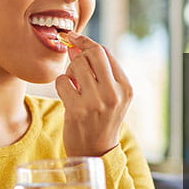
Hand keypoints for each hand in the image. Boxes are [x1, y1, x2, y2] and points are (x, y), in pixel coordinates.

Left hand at [55, 31, 132, 156]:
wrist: (95, 151)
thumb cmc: (101, 119)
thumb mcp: (111, 95)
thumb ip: (98, 70)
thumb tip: (75, 44)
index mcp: (126, 87)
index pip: (105, 52)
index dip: (86, 42)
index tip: (73, 37)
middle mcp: (114, 93)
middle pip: (92, 53)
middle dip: (78, 54)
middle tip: (74, 65)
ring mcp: (96, 102)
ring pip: (76, 65)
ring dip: (70, 71)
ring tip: (74, 85)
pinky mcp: (77, 110)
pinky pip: (62, 81)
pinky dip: (61, 85)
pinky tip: (68, 96)